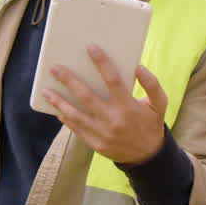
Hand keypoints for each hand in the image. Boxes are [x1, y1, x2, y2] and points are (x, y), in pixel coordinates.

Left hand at [43, 44, 166, 163]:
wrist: (148, 157)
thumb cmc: (151, 124)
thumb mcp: (159, 105)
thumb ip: (152, 85)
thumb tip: (138, 67)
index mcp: (128, 107)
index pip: (113, 80)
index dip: (102, 63)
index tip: (91, 48)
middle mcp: (113, 120)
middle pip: (87, 97)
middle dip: (69, 80)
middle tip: (55, 68)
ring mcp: (102, 133)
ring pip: (75, 115)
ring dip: (59, 102)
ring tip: (46, 90)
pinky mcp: (95, 143)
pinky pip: (76, 129)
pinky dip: (65, 118)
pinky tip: (56, 108)